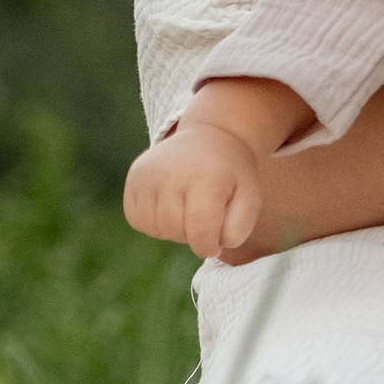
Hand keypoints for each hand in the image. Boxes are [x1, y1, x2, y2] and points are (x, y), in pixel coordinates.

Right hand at [125, 114, 267, 259]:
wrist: (210, 137)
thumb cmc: (231, 175)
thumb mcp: (250, 197)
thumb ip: (239, 228)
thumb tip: (214, 247)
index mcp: (205, 177)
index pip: (200, 232)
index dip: (209, 246)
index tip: (216, 241)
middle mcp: (171, 172)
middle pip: (175, 231)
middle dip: (191, 235)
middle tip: (203, 216)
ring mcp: (148, 173)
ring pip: (155, 228)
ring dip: (172, 229)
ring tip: (187, 208)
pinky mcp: (134, 177)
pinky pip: (137, 219)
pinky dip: (153, 221)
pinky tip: (169, 205)